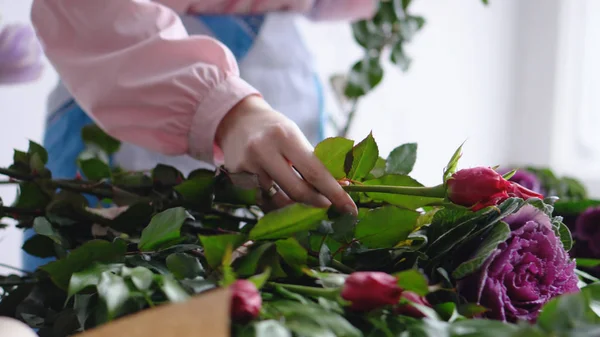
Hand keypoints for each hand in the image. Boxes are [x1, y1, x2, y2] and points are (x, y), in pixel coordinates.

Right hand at [216, 95, 357, 214]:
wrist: (236, 119)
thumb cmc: (274, 130)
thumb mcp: (294, 136)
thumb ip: (310, 160)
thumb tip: (337, 190)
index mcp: (286, 136)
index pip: (315, 171)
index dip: (335, 193)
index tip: (350, 209)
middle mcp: (264, 149)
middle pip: (296, 190)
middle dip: (315, 202)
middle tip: (325, 205)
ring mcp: (247, 163)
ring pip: (277, 198)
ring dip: (289, 201)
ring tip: (290, 191)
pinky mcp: (235, 175)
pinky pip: (260, 197)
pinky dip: (269, 195)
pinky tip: (265, 181)